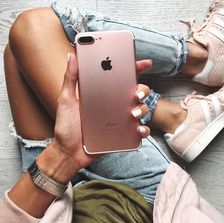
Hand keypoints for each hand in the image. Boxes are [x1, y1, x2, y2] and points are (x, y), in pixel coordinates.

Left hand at [53, 54, 151, 168]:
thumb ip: (70, 78)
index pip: (120, 78)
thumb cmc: (66, 127)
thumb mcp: (66, 100)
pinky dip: (143, 130)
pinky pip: (139, 130)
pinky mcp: (122, 134)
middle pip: (136, 92)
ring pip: (141, 109)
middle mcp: (114, 105)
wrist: (69, 152)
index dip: (133, 68)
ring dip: (142, 109)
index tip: (144, 63)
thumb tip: (72, 55)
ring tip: (132, 114)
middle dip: (143, 89)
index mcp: (103, 94)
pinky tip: (138, 130)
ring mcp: (119, 119)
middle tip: (137, 93)